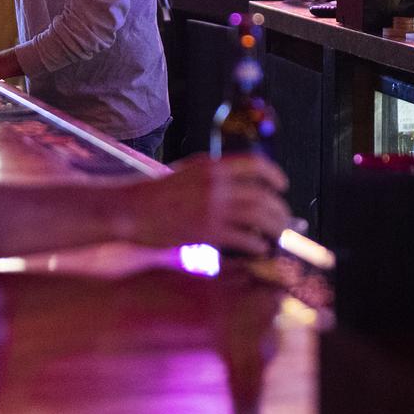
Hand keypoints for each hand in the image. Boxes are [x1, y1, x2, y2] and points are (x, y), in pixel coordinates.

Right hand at [124, 153, 290, 255]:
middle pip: (263, 195)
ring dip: (274, 228)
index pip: (255, 164)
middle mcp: (216, 184)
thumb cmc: (154, 194)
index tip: (282, 186)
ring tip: (276, 237)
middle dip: (279, 210)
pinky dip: (257, 245)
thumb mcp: (185, 173)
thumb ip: (212, 176)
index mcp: (210, 166)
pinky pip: (246, 238)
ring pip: (260, 217)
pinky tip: (258, 249)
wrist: (130, 210)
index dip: (274, 175)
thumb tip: (238, 185)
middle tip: (283, 221)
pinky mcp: (208, 231)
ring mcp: (213, 208)